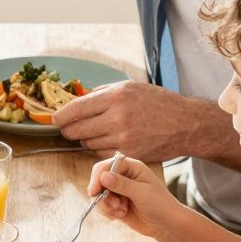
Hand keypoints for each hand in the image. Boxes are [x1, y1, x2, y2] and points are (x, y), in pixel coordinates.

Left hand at [45, 80, 199, 159]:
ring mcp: (123, 138)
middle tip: (67, 129)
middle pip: (77, 130)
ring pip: (88, 144)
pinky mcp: (128, 154)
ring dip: (85, 140)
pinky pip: (101, 154)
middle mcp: (118, 117)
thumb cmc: (158, 103)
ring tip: (94, 133)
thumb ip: (102, 93)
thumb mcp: (130, 87)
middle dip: (69, 130)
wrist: (185, 124)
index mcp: (117, 96)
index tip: (55, 119)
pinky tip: (107, 141)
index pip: (77, 108)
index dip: (61, 116)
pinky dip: (99, 149)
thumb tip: (77, 100)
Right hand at [85, 153, 183, 241]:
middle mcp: (123, 176)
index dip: (98, 177)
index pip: (107, 166)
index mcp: (131, 167)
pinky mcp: (116, 204)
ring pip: (100, 195)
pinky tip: (121, 215)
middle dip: (103, 194)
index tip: (93, 192)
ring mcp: (119, 191)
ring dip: (107, 206)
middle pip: (99, 180)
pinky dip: (108, 212)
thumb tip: (103, 177)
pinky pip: (103, 206)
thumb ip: (122, 184)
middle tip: (113, 206)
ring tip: (121, 211)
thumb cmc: (160, 205)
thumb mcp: (141, 193)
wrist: (166, 224)